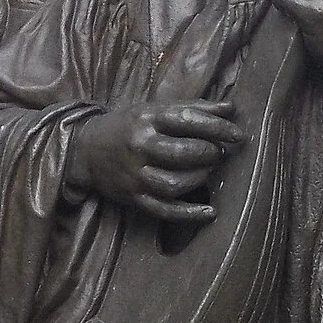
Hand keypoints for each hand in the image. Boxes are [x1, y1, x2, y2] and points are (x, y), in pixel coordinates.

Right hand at [67, 100, 240, 223]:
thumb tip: (231, 108)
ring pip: (174, 184)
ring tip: (209, 170)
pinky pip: (164, 210)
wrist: (85, 149)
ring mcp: (136, 175)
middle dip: (209, 153)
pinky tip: (209, 212)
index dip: (217, 128)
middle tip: (219, 152)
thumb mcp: (154, 109)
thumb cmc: (127, 125)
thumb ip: (193, 108)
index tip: (237, 134)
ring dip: (200, 178)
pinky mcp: (134, 198)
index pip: (188, 121)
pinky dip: (189, 214)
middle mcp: (140, 146)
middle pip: (183, 153)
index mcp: (147, 119)